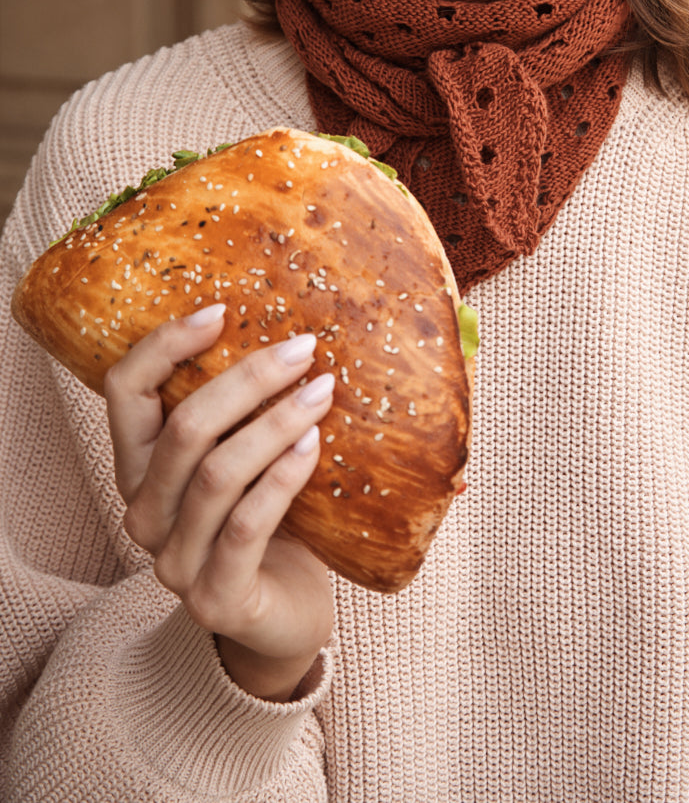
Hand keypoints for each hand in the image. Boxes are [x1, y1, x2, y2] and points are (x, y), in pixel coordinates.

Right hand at [104, 303, 334, 699]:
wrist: (286, 617)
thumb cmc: (268, 522)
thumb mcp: (244, 457)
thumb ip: (242, 411)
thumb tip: (290, 329)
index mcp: (138, 469)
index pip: (125, 392)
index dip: (165, 345)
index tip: (222, 311)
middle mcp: (144, 514)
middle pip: (185, 428)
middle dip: (247, 379)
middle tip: (303, 348)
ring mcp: (174, 562)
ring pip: (217, 473)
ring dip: (275, 423)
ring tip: (323, 391)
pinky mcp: (216, 599)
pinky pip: (247, 524)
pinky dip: (283, 477)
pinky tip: (314, 444)